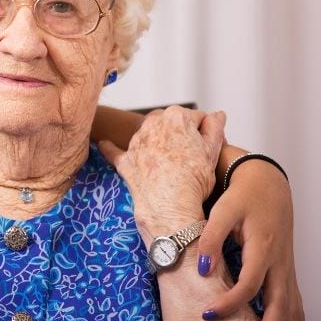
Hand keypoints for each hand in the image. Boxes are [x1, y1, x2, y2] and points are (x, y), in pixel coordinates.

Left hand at [100, 106, 225, 239]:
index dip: (205, 133)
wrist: (169, 206)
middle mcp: (152, 124)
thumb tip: (217, 114)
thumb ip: (214, 128)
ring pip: (149, 136)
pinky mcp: (125, 161)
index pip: (196, 119)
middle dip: (180, 135)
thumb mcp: (212, 151)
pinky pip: (115, 152)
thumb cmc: (193, 180)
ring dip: (157, 143)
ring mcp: (136, 142)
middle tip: (191, 156)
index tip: (207, 147)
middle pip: (171, 124)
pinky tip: (103, 143)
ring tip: (172, 165)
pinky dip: (110, 149)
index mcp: (176, 117)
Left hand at [198, 159, 304, 320]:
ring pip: (292, 305)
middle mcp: (279, 262)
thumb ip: (211, 239)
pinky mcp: (286, 269)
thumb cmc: (243, 197)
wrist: (267, 185)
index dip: (230, 302)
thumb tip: (203, 269)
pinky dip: (291, 318)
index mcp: (263, 248)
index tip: (208, 313)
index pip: (249, 285)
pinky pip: (293, 299)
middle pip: (278, 304)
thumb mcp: (223, 211)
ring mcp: (286, 267)